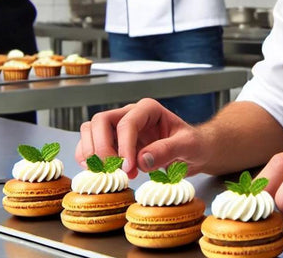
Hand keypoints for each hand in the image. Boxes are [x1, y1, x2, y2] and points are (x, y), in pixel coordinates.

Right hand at [75, 98, 204, 177]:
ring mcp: (118, 128)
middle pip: (100, 121)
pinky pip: (90, 145)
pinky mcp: (113, 142)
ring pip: (90, 130)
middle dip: (102, 148)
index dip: (124, 146)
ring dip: (92, 153)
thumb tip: (140, 160)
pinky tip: (101, 173)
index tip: (129, 168)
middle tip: (115, 171)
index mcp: (148, 109)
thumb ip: (167, 150)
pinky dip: (88, 159)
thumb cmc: (193, 144)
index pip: (127, 123)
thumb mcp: (188, 146)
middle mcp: (129, 114)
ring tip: (109, 173)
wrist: (194, 152)